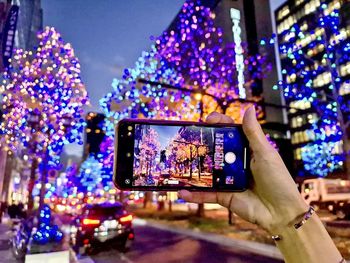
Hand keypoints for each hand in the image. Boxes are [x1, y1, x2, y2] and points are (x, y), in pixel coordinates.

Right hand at [178, 107, 307, 232]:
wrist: (281, 213)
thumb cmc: (278, 180)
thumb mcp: (266, 154)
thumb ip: (253, 133)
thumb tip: (249, 108)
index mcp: (246, 149)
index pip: (229, 132)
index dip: (218, 124)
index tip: (208, 119)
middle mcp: (234, 163)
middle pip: (214, 149)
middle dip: (200, 143)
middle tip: (188, 137)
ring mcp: (227, 179)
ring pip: (206, 171)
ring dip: (192, 168)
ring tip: (177, 162)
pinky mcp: (223, 196)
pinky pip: (206, 193)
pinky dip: (193, 194)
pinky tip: (181, 191)